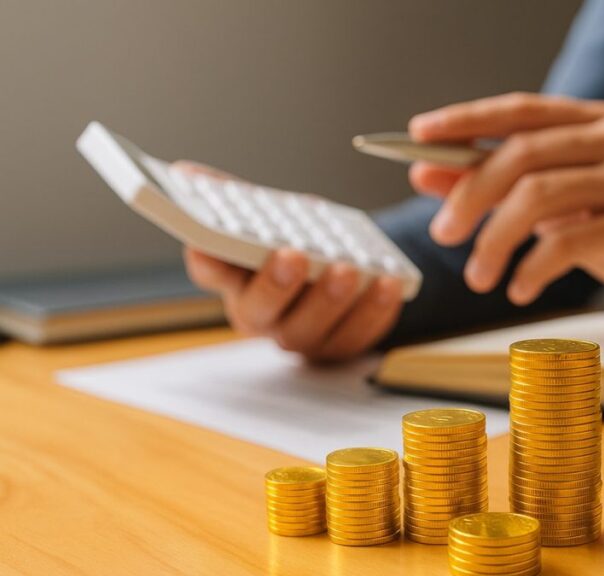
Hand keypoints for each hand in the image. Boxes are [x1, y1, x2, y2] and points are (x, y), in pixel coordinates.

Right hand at [175, 162, 404, 360]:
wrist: (336, 266)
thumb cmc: (291, 238)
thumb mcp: (264, 213)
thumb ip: (232, 195)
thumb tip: (186, 174)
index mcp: (233, 276)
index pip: (208, 269)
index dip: (208, 257)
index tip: (209, 240)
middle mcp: (260, 312)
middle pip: (257, 312)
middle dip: (274, 285)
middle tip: (293, 256)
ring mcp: (298, 334)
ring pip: (306, 331)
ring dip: (328, 300)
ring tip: (348, 268)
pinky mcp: (336, 346)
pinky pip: (353, 338)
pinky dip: (373, 312)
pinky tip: (389, 283)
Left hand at [407, 93, 603, 322]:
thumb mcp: (563, 208)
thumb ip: (502, 186)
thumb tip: (428, 174)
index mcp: (598, 122)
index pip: (521, 109)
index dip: (466, 120)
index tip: (417, 136)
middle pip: (521, 153)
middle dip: (469, 194)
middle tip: (442, 233)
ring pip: (538, 196)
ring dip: (494, 240)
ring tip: (479, 276)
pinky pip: (568, 241)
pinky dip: (532, 268)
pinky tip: (520, 288)